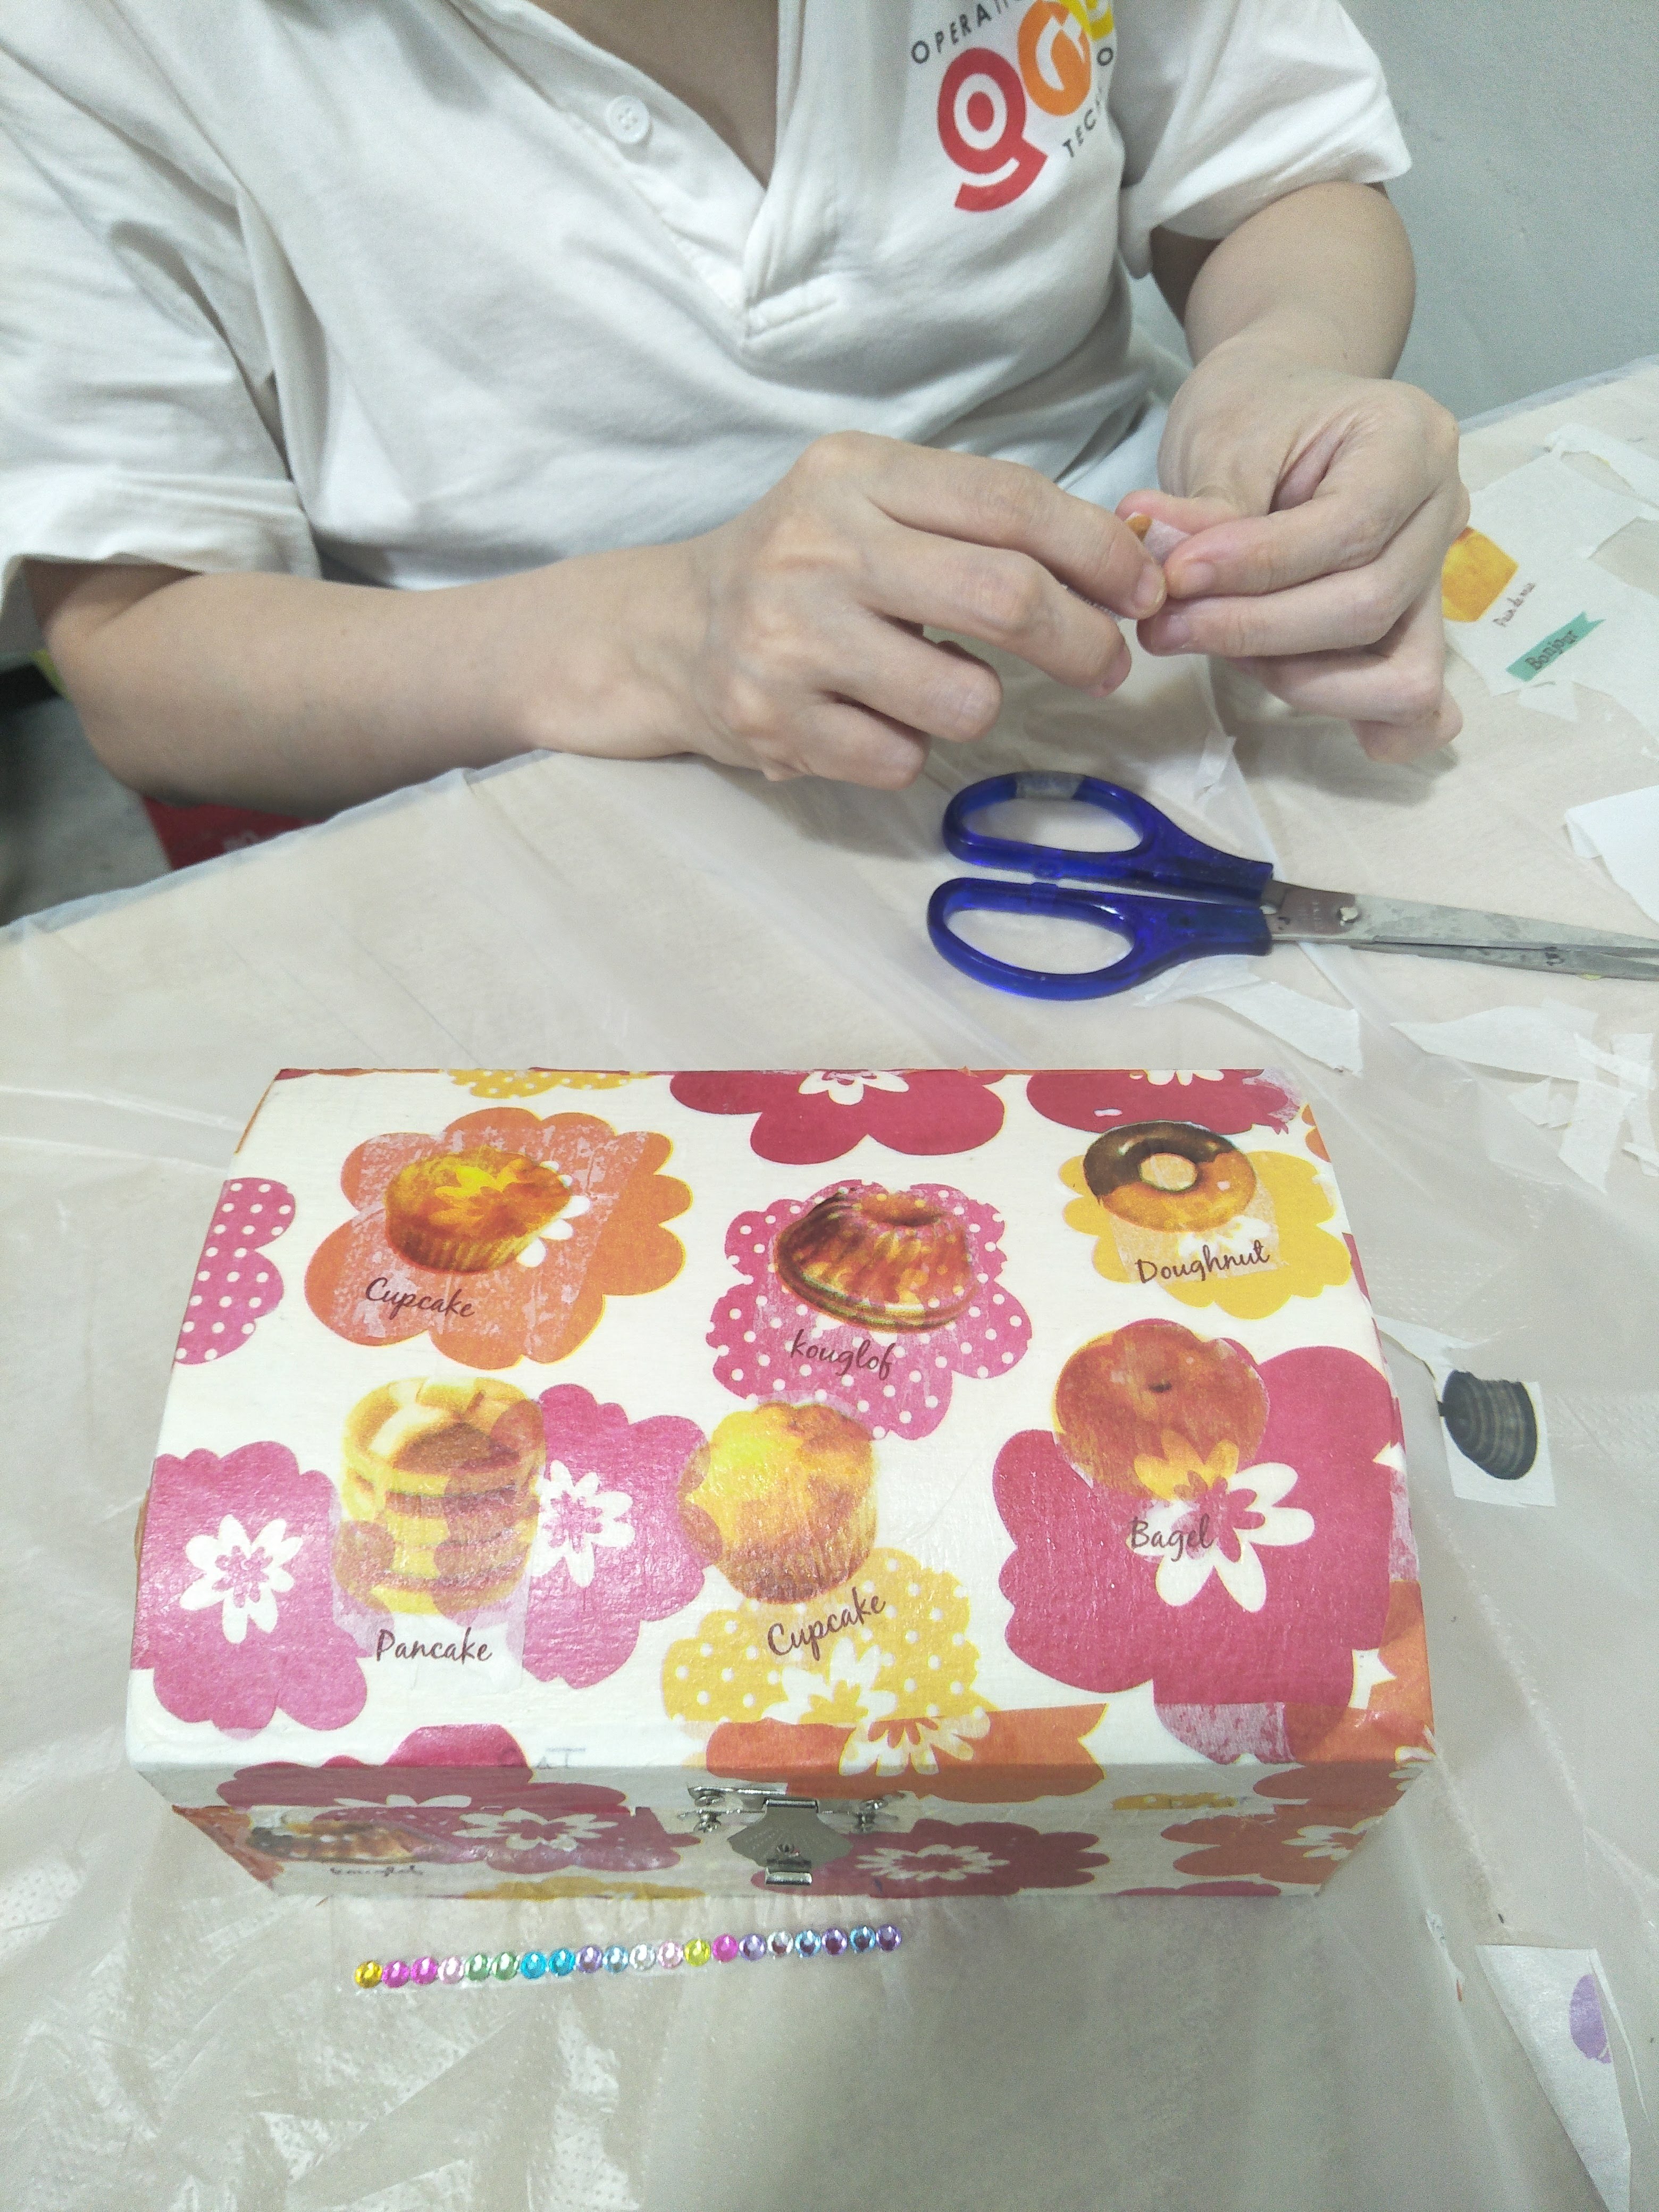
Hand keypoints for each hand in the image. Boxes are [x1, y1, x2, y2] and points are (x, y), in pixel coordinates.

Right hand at [664, 431, 1166, 786]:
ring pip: (963, 696)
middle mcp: (819, 546)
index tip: (1141, 589)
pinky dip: (908, 748)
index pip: (1010, 504)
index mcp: (856, 474)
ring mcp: (790, 637)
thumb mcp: (874, 506)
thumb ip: (982, 523)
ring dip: (980, 703)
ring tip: (943, 687)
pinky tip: (870, 718)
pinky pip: (901, 757)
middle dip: (1082, 639)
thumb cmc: (803, 569)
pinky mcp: (772, 719)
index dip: (1098, 552)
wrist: (666, 630)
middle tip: (1106, 664)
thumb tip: (1125, 558)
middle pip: (1004, 597)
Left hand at [1121, 346, 1468, 762]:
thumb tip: (1169, 580)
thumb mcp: (1222, 436)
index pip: (1350, 529)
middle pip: (1368, 606)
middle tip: (1165, 625)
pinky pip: (1407, 699)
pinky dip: (1356, 712)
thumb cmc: (1256, 409)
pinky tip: (1293, 693)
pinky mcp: (1409, 626)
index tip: (1175, 577)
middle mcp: (1441, 512)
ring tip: (1208, 640)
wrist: (1279, 404)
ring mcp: (1433, 577)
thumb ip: (1209, 515)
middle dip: (1257, 631)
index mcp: (1412, 441)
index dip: (1257, 568)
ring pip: (1393, 670)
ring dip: (1291, 676)